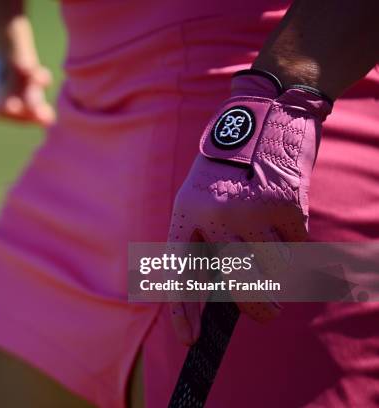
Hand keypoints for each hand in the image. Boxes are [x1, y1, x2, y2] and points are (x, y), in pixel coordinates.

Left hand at [168, 71, 332, 344]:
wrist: (260, 117)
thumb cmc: (224, 173)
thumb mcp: (199, 199)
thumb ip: (206, 241)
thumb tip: (227, 295)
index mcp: (186, 213)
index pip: (179, 271)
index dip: (182, 309)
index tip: (189, 338)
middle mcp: (217, 214)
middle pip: (239, 281)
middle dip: (256, 306)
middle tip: (266, 315)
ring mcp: (253, 209)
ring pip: (274, 269)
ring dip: (279, 271)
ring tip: (275, 251)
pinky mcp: (287, 203)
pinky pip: (297, 246)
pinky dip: (295, 240)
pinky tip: (284, 217)